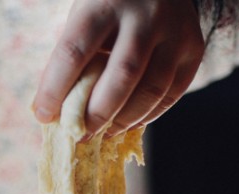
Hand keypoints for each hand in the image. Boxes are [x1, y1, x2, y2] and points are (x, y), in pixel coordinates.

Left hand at [32, 0, 203, 136]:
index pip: (74, 52)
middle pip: (121, 75)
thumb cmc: (110, 7)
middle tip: (80, 134)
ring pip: (152, 89)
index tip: (44, 115)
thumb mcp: (85, 17)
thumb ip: (73, 58)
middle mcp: (144, 14)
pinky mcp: (194, 47)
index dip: (55, 89)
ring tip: (105, 133)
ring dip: (125, 120)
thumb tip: (53, 111)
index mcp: (104, 3)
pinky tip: (129, 123)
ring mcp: (175, 30)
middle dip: (97, 113)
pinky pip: (172, 93)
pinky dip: (148, 114)